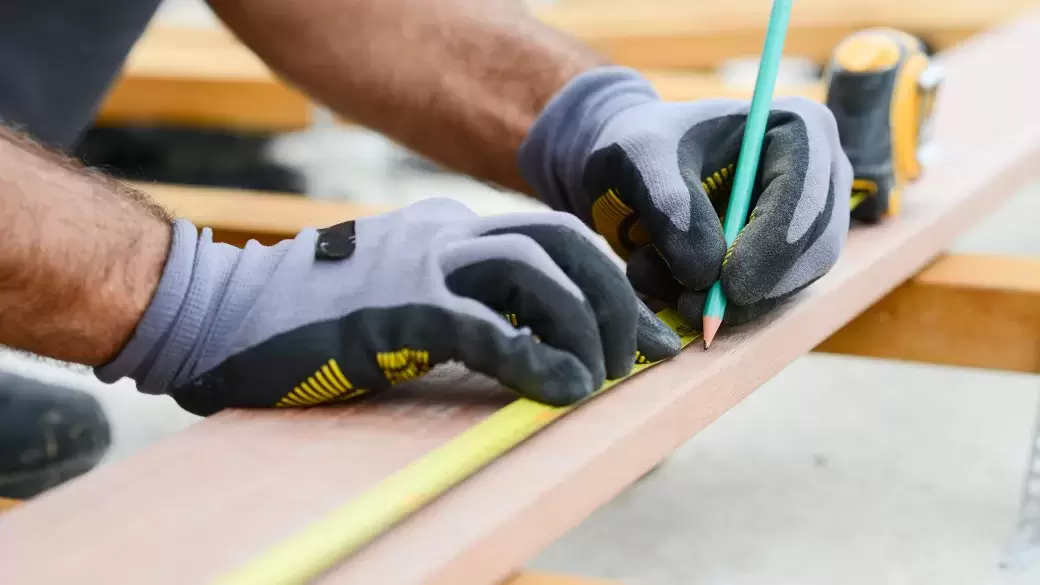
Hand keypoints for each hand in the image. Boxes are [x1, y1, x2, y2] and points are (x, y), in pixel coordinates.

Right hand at [95, 198, 680, 414]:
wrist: (221, 316)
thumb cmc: (313, 321)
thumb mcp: (402, 300)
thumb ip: (463, 307)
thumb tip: (532, 346)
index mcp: (449, 230)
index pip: (554, 237)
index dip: (610, 281)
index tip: (642, 332)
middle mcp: (444, 235)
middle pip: (563, 243)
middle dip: (617, 299)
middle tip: (639, 356)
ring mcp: (421, 266)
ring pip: (537, 274)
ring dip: (587, 326)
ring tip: (603, 378)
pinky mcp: (397, 309)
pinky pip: (490, 328)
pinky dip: (538, 360)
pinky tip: (563, 391)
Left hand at [520, 67, 851, 327]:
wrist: (633, 168)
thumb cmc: (642, 148)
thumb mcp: (640, 160)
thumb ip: (671, 208)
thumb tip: (705, 274)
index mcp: (798, 129)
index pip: (807, 196)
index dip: (774, 245)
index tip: (729, 285)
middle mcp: (818, 177)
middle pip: (814, 249)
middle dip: (753, 287)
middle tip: (691, 308)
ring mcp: (807, 222)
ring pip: (790, 284)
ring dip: (728, 302)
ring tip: (658, 283)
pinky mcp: (785, 259)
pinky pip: (765, 300)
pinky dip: (718, 306)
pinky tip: (670, 290)